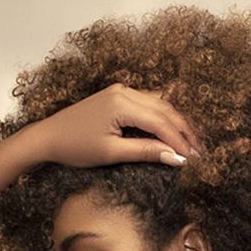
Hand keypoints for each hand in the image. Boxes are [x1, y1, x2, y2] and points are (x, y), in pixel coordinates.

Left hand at [30, 83, 205, 169]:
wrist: (49, 137)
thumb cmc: (75, 147)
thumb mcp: (112, 153)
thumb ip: (145, 152)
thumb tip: (175, 157)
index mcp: (122, 103)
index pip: (161, 122)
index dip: (180, 141)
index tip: (195, 158)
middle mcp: (124, 91)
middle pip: (165, 109)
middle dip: (184, 131)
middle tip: (201, 151)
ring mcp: (121, 91)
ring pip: (159, 104)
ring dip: (177, 123)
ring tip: (192, 142)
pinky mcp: (118, 96)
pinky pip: (148, 103)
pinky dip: (163, 117)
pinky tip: (174, 128)